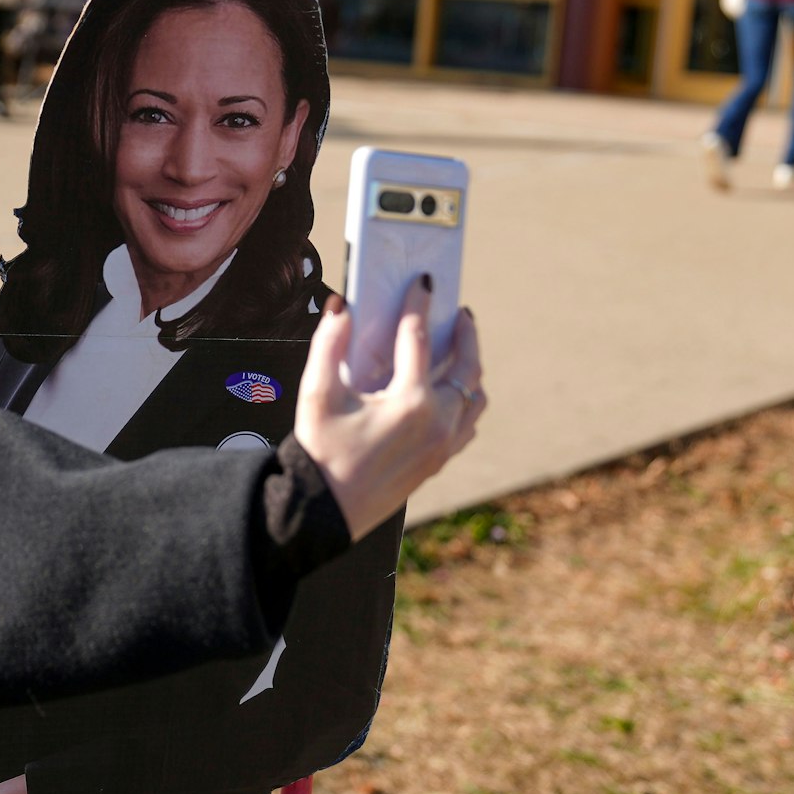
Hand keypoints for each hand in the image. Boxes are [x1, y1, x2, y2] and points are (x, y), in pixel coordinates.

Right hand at [295, 280, 484, 540]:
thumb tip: (342, 307)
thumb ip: (330, 343)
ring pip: (474, 398)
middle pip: (467, 367)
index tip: (424, 284)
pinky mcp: (439, 461)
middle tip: (461, 313)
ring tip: (460, 351)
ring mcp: (443, 445)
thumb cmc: (320, 452)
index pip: (419, 338)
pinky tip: (453, 393)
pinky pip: (467, 424)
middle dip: (466, 335)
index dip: (419, 306)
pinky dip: (466, 401)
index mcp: (410, 401)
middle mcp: (437, 422)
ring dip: (471, 369)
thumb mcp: (318, 393)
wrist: (324, 510)